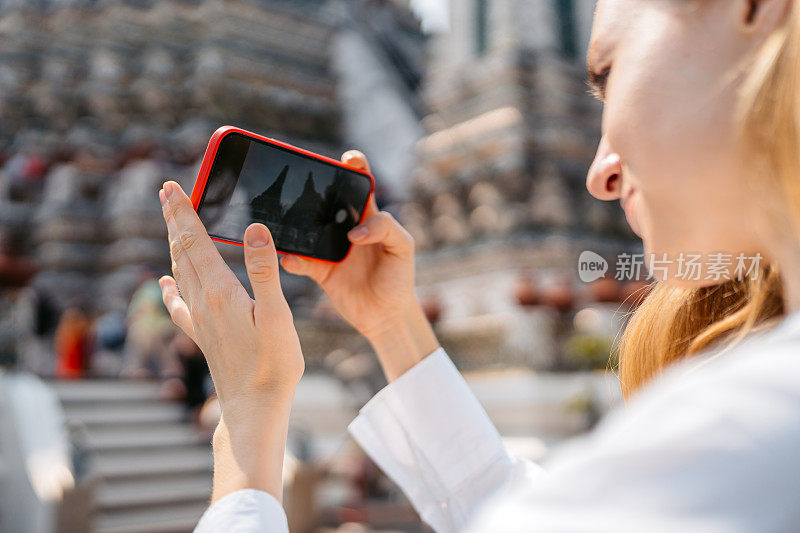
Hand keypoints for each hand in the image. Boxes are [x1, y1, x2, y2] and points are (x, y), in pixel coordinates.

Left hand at [158, 180, 302, 500]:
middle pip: (182, 252)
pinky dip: (171, 287)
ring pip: (180, 273)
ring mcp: (200, 320)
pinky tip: (164, 284)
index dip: (183, 212)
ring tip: (171, 225)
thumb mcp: (276, 314)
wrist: (254, 408)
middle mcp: (203, 302)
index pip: (196, 242)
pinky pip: (180, 303)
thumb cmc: (272, 364)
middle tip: (166, 193)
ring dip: (175, 245)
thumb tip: (254, 229)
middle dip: (175, 220)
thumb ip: (264, 270)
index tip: (171, 187)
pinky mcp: (204, 335)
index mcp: (220, 291)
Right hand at [280, 151, 438, 379]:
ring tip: (283, 214)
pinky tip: (288, 256)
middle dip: (312, 186)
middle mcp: (345, 227)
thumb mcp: (403, 248)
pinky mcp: (319, 270)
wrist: (387, 316)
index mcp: (369, 216)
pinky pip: (300, 260)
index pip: (361, 183)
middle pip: (325, 199)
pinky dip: (292, 258)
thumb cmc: (400, 277)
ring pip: (306, 228)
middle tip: (301, 180)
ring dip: (294, 222)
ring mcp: (329, 247)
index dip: (354, 166)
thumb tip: (354, 232)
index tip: (348, 159)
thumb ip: (386, 229)